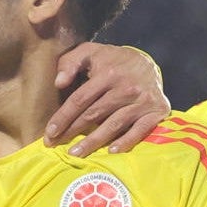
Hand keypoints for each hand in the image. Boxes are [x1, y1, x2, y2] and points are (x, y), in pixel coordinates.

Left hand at [47, 43, 168, 155]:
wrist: (148, 63)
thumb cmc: (112, 61)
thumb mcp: (90, 52)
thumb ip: (70, 63)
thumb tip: (59, 83)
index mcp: (108, 73)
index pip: (80, 99)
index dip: (63, 117)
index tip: (49, 132)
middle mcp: (126, 88)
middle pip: (94, 114)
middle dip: (72, 131)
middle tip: (55, 145)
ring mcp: (142, 101)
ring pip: (113, 125)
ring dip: (93, 142)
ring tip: (75, 153)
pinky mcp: (157, 111)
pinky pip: (140, 130)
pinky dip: (126, 141)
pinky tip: (111, 151)